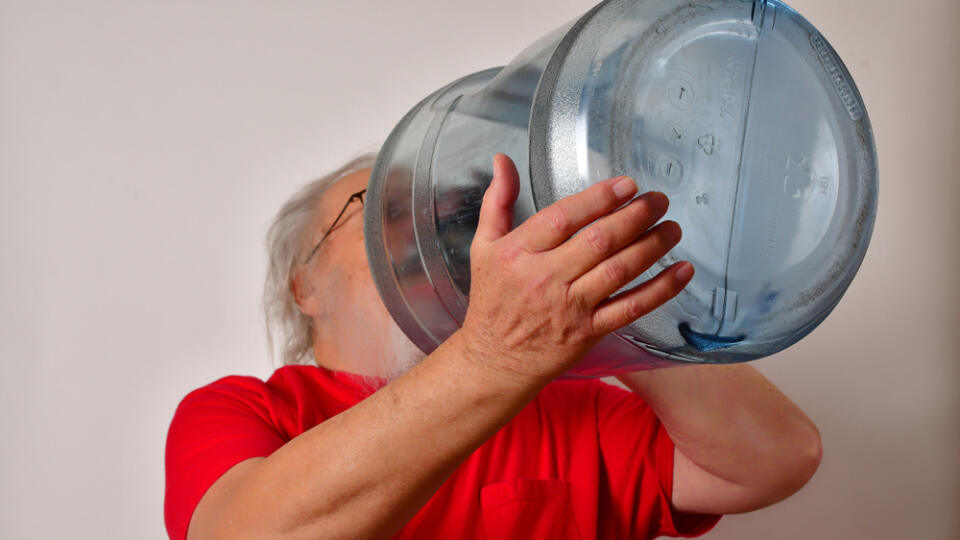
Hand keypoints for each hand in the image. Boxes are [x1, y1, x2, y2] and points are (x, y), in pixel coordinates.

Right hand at [458, 154, 693, 384]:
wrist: (493, 361)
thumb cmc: (492, 301)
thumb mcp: (483, 246)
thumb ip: (497, 201)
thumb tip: (503, 160)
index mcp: (518, 253)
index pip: (563, 218)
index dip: (598, 199)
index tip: (626, 185)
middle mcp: (544, 278)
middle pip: (597, 241)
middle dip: (634, 217)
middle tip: (658, 200)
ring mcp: (569, 307)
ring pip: (617, 271)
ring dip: (652, 246)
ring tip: (673, 227)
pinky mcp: (588, 332)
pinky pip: (630, 307)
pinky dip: (660, 289)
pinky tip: (682, 271)